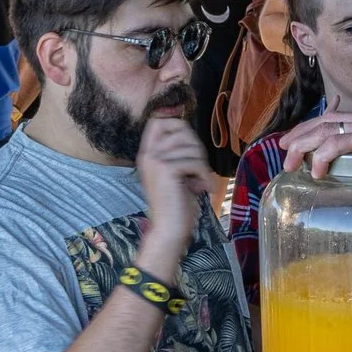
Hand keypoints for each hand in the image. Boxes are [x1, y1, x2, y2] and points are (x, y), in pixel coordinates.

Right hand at [134, 112, 213, 267]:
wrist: (168, 229)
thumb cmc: (176, 204)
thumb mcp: (176, 174)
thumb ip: (180, 155)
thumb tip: (193, 138)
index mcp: (147, 154)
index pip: (157, 121)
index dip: (177, 124)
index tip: (190, 141)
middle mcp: (148, 154)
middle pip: (179, 128)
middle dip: (196, 145)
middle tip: (200, 166)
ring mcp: (155, 160)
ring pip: (190, 146)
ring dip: (202, 164)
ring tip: (202, 181)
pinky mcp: (166, 169)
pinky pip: (194, 161)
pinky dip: (204, 174)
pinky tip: (204, 188)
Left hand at [283, 108, 351, 177]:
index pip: (342, 117)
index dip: (319, 126)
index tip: (304, 137)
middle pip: (327, 119)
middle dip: (301, 133)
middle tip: (284, 148)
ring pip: (326, 129)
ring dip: (304, 145)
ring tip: (290, 162)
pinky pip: (338, 144)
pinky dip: (322, 156)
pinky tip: (316, 170)